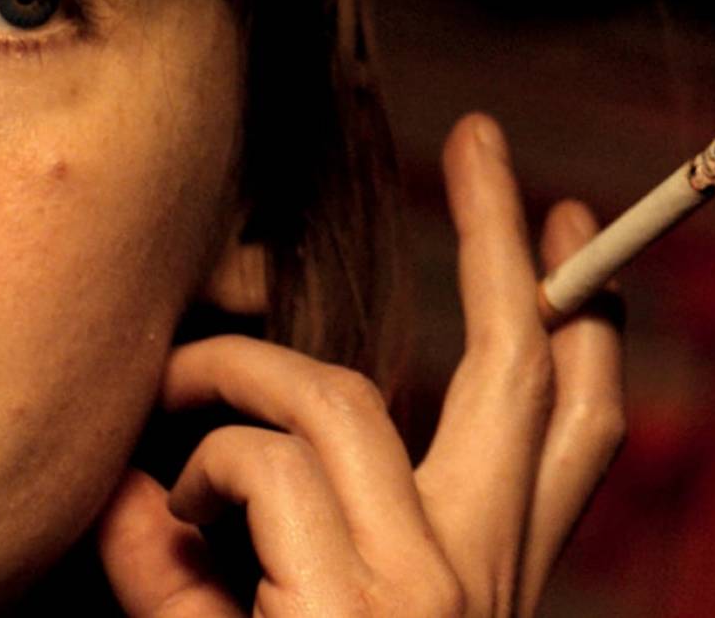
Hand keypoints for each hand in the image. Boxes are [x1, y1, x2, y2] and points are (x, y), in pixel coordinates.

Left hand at [96, 114, 624, 615]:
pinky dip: (203, 462)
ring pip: (345, 398)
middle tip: (483, 144)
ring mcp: (429, 590)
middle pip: (518, 376)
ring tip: (179, 382)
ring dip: (242, 369)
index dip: (580, 323)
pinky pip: (267, 459)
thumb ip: (194, 559)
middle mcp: (479, 580)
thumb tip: (134, 487)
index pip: (570, 430)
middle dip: (500, 243)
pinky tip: (175, 507)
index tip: (563, 238)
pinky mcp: (360, 604)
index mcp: (482, 577)